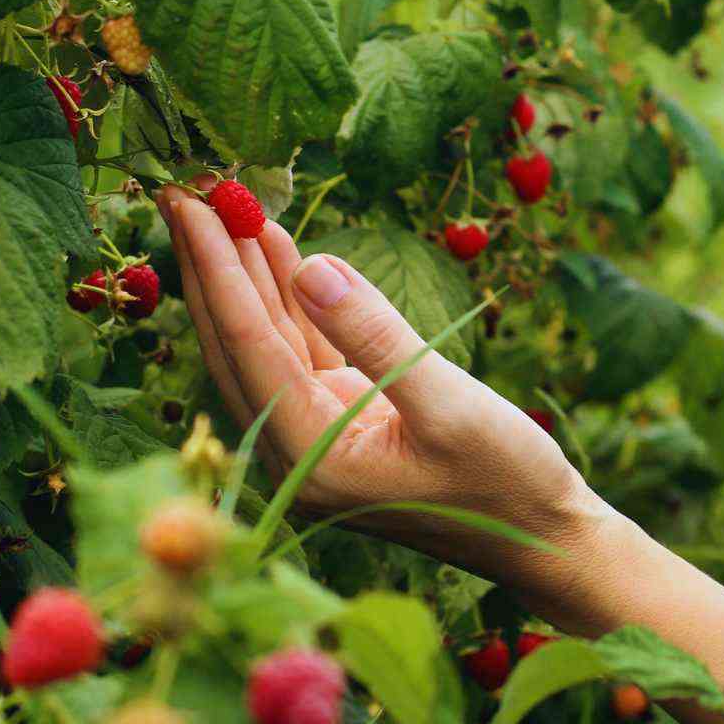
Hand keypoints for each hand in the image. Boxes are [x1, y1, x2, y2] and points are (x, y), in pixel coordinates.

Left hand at [154, 180, 606, 597]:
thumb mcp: (450, 405)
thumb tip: (311, 267)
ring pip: (264, 345)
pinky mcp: (341, 420)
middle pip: (236, 346)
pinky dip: (290, 300)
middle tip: (185, 191)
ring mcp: (316, 435)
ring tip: (228, 206)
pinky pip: (301, 351)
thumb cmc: (506, 479)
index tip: (193, 204)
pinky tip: (279, 251)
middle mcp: (297, 451)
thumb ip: (376, 338)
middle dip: (212, 268)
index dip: (219, 271)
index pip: (249, 348)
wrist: (538, 532)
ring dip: (247, 278)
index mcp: (312, 457)